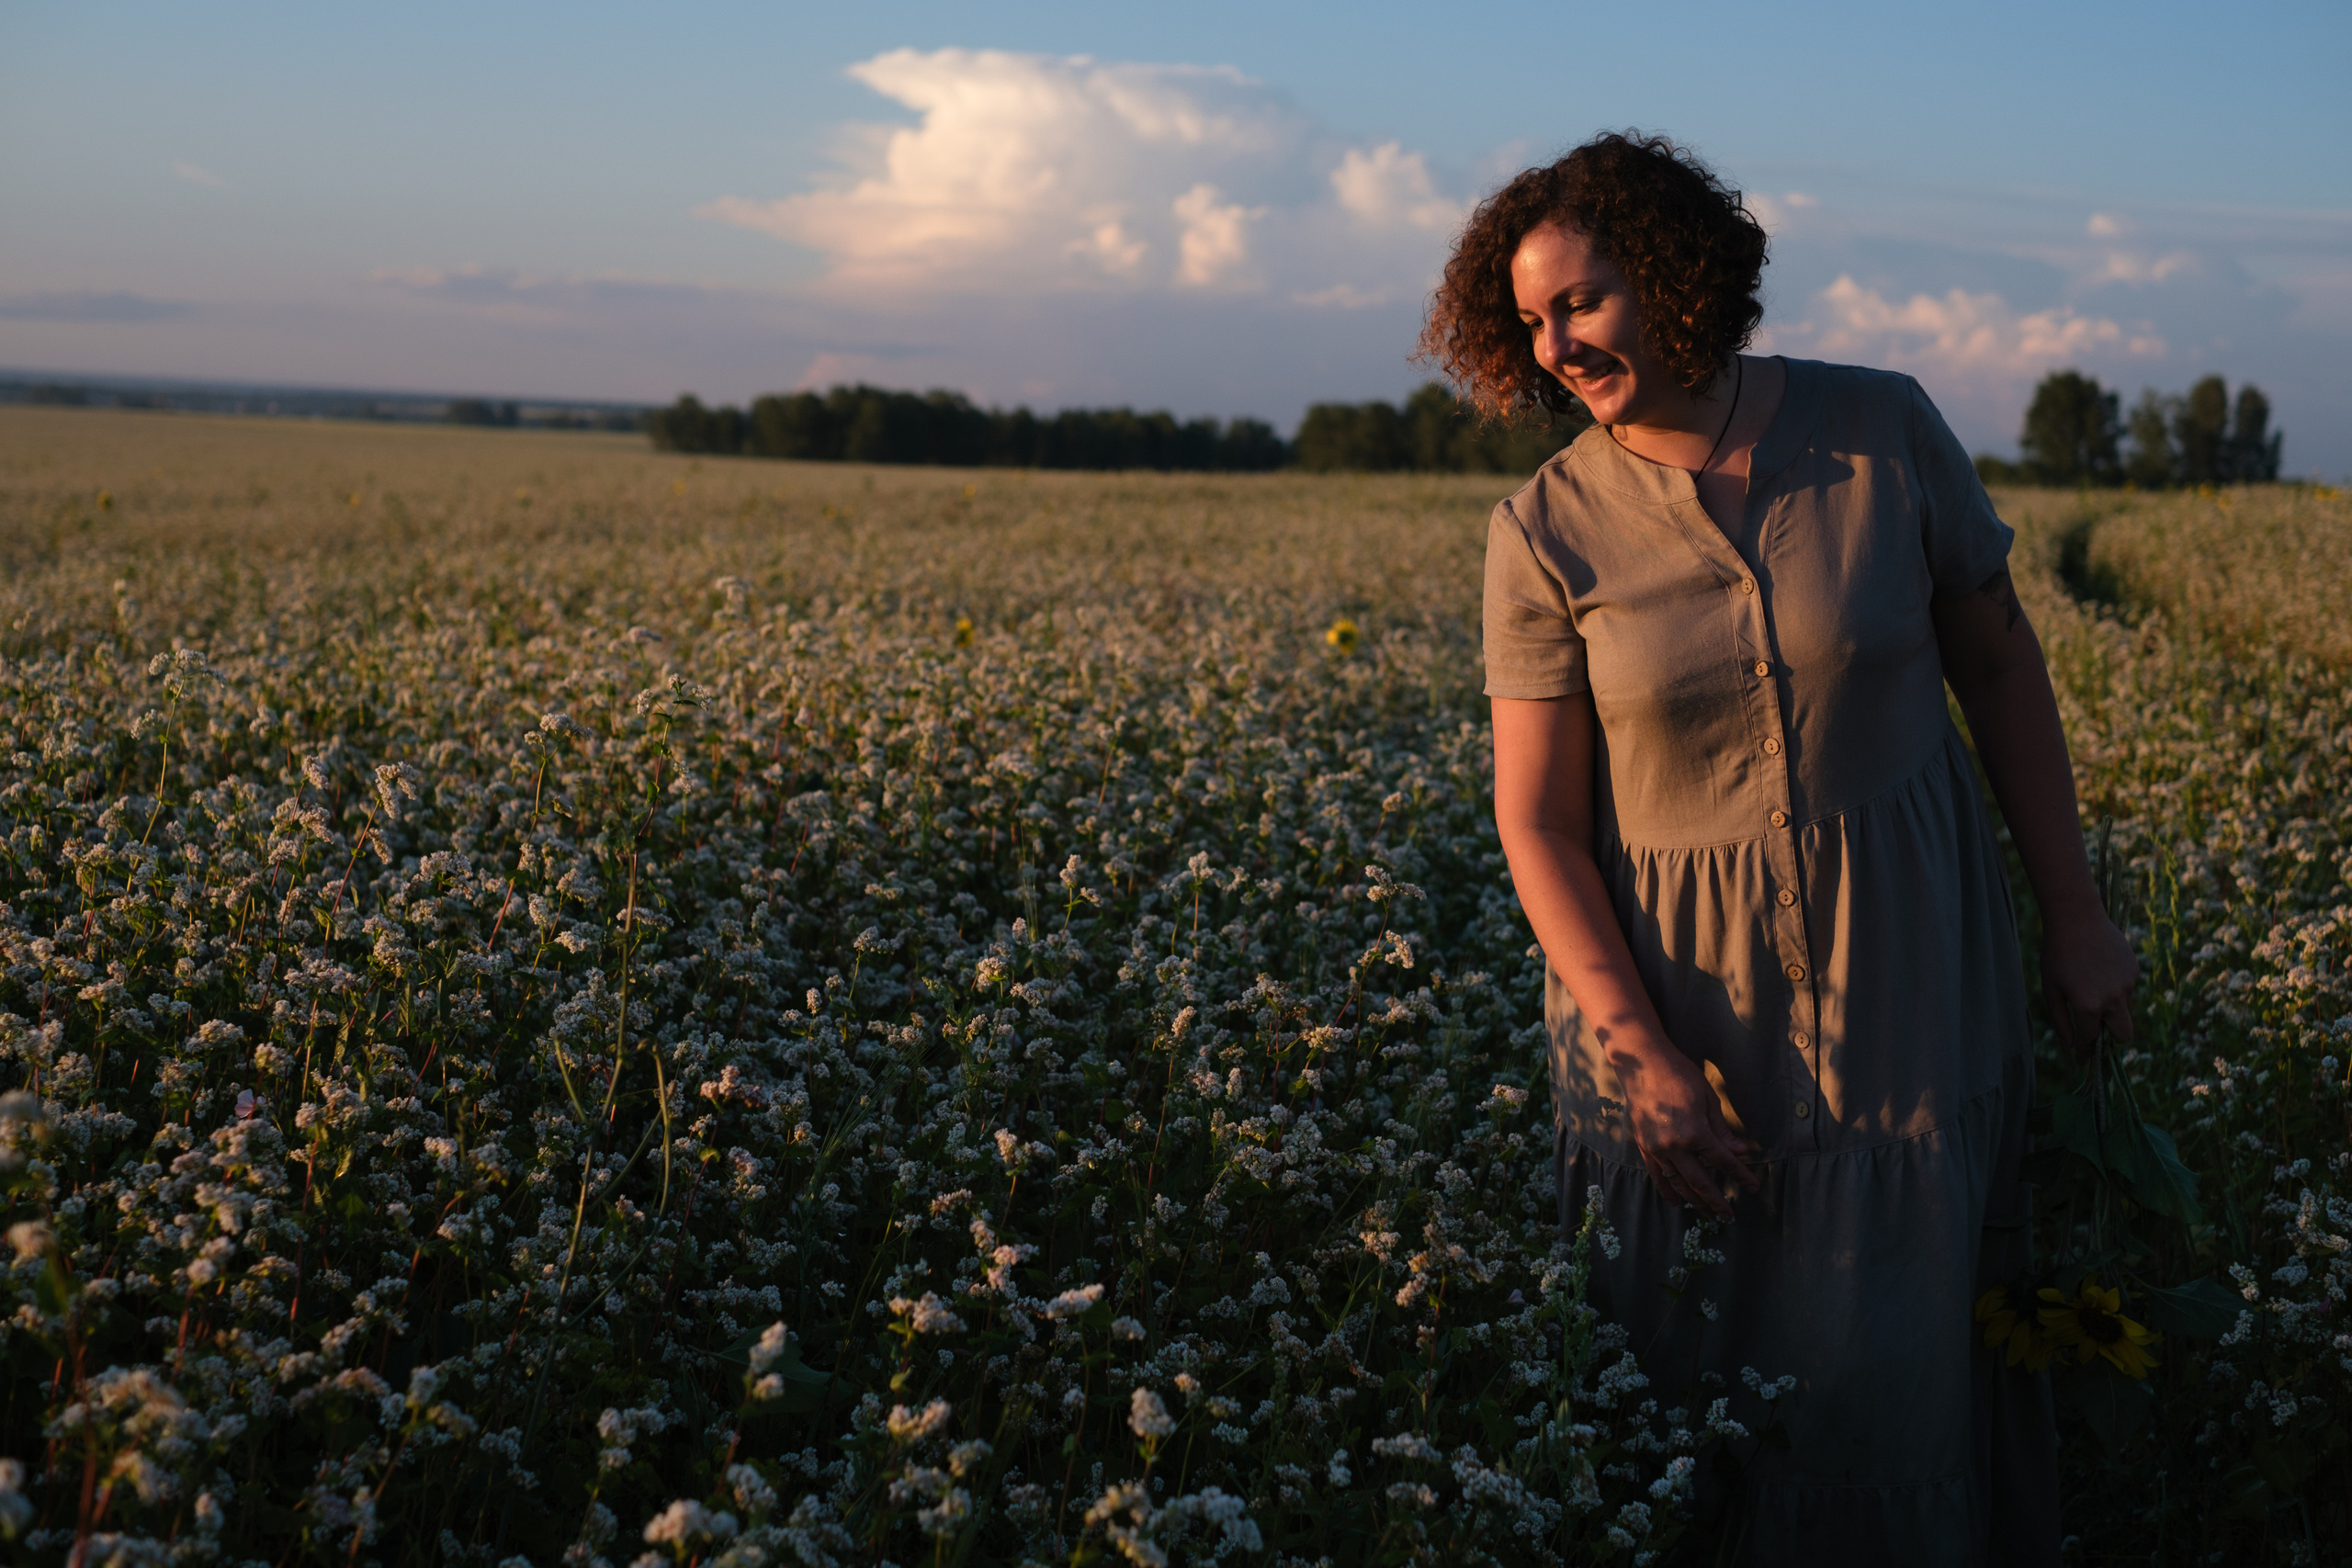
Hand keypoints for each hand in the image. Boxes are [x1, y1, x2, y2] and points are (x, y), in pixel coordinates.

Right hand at [1611, 1041, 1759, 1216]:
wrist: (1642, 1063)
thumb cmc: (1680, 1075)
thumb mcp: (1708, 1100)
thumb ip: (1722, 1131)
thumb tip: (1738, 1153)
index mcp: (1695, 1133)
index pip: (1723, 1162)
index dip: (1740, 1176)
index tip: (1752, 1187)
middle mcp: (1675, 1146)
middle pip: (1700, 1181)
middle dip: (1717, 1201)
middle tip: (1728, 1216)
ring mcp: (1657, 1148)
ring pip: (1678, 1183)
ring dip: (1695, 1201)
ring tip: (1708, 1214)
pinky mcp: (1644, 1146)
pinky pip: (1656, 1174)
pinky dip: (1666, 1191)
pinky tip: (1675, 1203)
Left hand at [2042, 904, 2138, 1058]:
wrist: (2076, 917)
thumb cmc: (2056, 954)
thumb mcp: (2050, 989)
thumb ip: (2061, 1021)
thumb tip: (2070, 1047)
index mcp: (2089, 1006)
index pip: (2090, 1040)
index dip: (2085, 1053)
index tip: (2082, 1059)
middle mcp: (2113, 999)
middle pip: (2123, 1035)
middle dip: (2112, 1040)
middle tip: (2097, 1034)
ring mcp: (2127, 984)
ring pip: (2124, 1009)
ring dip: (2111, 1008)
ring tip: (2089, 985)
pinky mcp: (2134, 970)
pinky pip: (2127, 989)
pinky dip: (2115, 988)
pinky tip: (2099, 969)